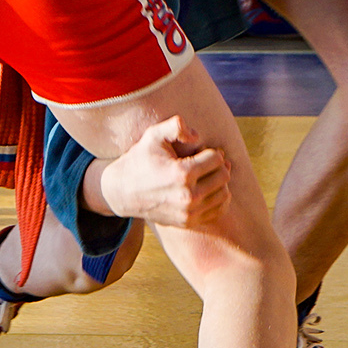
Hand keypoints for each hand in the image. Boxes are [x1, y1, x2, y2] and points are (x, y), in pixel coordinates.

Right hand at [94, 116, 231, 228]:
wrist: (122, 192)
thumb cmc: (140, 160)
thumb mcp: (153, 136)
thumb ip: (176, 126)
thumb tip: (197, 135)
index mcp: (182, 174)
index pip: (217, 159)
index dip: (211, 151)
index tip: (200, 150)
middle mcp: (188, 196)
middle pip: (223, 175)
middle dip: (218, 164)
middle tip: (205, 161)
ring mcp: (189, 212)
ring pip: (224, 193)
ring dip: (219, 181)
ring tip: (206, 174)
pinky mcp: (188, 222)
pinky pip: (218, 210)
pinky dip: (218, 198)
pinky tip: (207, 188)